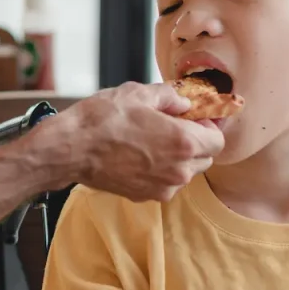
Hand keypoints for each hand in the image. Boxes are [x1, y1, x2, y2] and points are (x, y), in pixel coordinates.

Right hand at [50, 82, 224, 201]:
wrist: (70, 149)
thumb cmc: (102, 120)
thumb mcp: (138, 93)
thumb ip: (170, 96)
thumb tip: (184, 101)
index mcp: (184, 143)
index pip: (218, 141)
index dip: (208, 127)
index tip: (193, 119)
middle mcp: (178, 170)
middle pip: (205, 159)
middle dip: (195, 143)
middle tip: (171, 127)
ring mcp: (162, 187)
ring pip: (184, 173)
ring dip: (177, 158)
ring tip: (150, 141)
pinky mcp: (145, 196)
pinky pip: (164, 183)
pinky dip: (159, 171)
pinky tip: (138, 155)